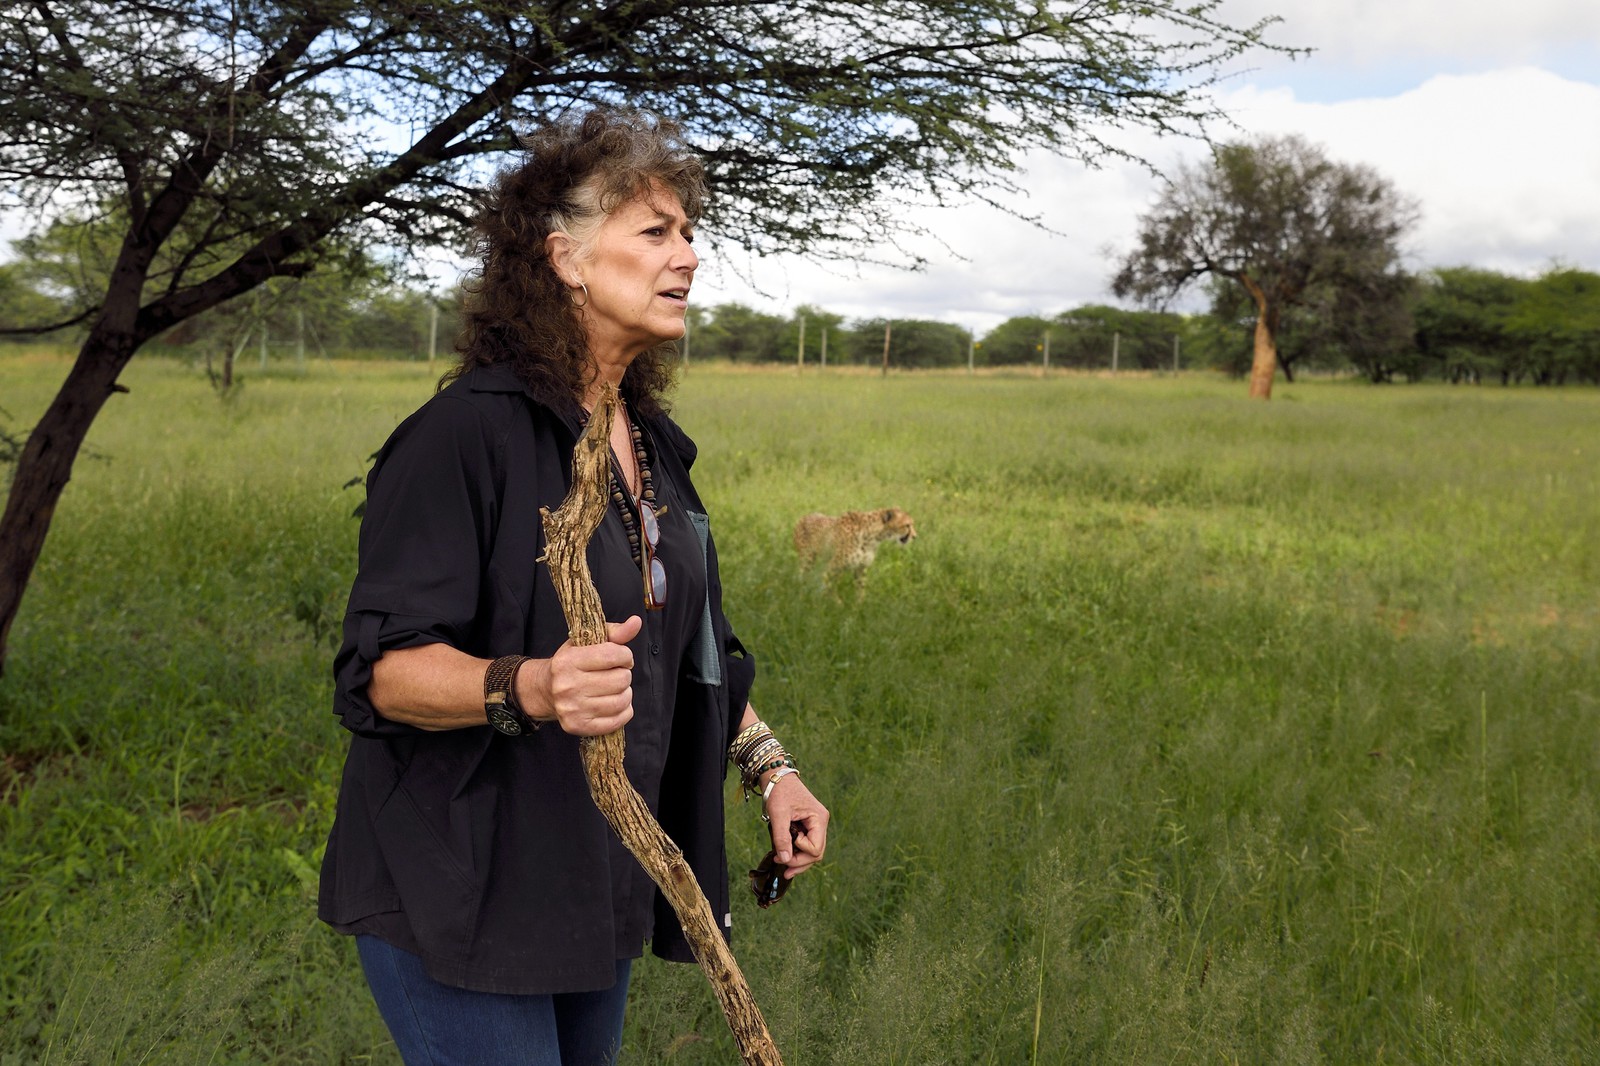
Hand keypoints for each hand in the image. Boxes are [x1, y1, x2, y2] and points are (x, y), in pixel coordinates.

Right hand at [524, 615, 641, 734]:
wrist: (544, 690)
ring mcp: (572, 709)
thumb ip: (614, 632)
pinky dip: (624, 711)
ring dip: (625, 693)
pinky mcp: (578, 726)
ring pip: (622, 700)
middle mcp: (567, 686)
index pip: (613, 655)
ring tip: (615, 688)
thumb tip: (636, 622)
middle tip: (615, 674)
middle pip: (620, 679)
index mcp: (568, 661)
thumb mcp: (586, 641)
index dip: (625, 655)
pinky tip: (615, 703)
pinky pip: (618, 721)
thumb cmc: (571, 663)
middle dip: (624, 674)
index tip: (622, 657)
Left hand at [763, 773, 828, 876]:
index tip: (786, 844)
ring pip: (812, 851)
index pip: (816, 848)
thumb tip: (784, 860)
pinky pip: (806, 844)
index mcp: (819, 819)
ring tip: (782, 865)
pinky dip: (796, 852)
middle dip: (799, 862)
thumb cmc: (779, 791)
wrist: (776, 776)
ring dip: (798, 860)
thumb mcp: (778, 814)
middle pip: (816, 853)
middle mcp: (820, 823)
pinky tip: (785, 856)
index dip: (801, 852)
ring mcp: (814, 825)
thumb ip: (781, 838)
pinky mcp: (807, 826)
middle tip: (782, 867)